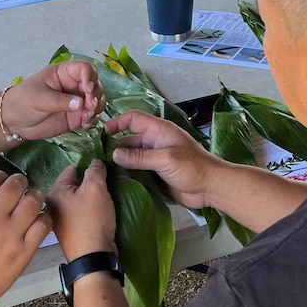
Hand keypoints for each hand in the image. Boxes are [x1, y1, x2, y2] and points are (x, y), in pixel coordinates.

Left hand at [0, 59, 104, 141]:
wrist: (13, 122)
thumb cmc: (22, 102)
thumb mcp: (38, 99)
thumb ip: (59, 101)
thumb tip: (81, 104)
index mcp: (63, 73)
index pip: (84, 68)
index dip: (90, 77)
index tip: (88, 91)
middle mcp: (73, 85)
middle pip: (95, 84)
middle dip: (96, 95)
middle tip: (89, 107)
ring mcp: (76, 100)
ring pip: (97, 99)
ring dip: (97, 108)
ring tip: (87, 118)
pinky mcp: (76, 116)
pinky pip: (91, 115)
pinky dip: (93, 119)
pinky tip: (86, 125)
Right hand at [0, 171, 49, 306]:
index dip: (0, 176)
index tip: (3, 179)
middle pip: (15, 185)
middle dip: (20, 182)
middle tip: (21, 187)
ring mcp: (11, 233)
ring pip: (33, 201)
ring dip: (34, 197)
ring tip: (32, 200)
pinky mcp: (25, 250)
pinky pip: (43, 225)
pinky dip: (43, 218)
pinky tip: (39, 220)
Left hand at [46, 160, 116, 259]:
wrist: (93, 256)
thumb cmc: (92, 219)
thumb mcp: (96, 188)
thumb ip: (95, 170)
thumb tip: (95, 162)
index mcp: (54, 193)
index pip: (72, 169)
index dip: (89, 168)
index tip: (104, 172)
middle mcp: (53, 206)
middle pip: (76, 185)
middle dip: (92, 183)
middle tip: (108, 185)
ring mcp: (61, 220)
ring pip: (80, 199)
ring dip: (93, 197)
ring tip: (108, 199)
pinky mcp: (71, 232)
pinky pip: (82, 213)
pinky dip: (92, 211)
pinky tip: (103, 213)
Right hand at [106, 111, 221, 209]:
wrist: (210, 187)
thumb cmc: (193, 167)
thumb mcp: (166, 159)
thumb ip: (140, 157)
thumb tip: (114, 154)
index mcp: (159, 130)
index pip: (133, 119)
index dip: (117, 122)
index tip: (101, 133)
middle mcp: (155, 142)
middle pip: (129, 139)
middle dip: (114, 146)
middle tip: (95, 157)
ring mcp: (155, 158)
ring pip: (131, 157)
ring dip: (119, 162)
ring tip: (101, 171)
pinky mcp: (155, 173)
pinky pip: (136, 171)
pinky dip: (126, 174)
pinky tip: (114, 181)